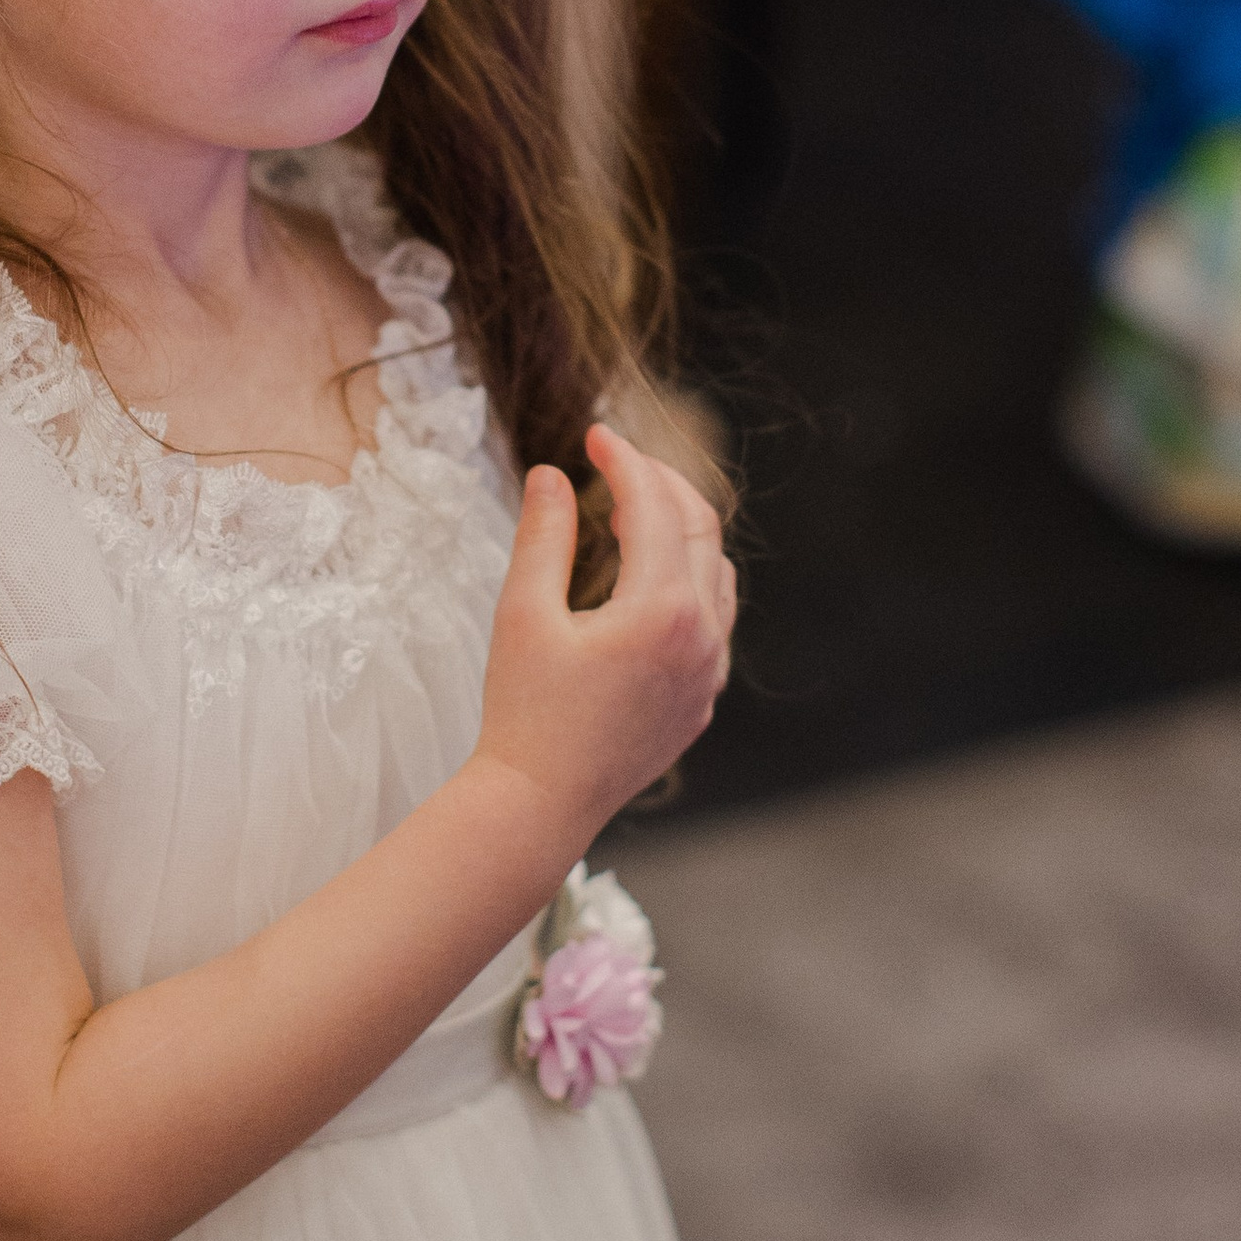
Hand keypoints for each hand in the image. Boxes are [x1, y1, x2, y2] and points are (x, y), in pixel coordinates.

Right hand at [477, 422, 734, 844]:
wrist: (541, 804)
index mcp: (662, 609)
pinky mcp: (703, 698)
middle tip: (614, 460)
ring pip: (717, 572)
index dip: (624, 460)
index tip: (593, 435)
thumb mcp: (523, 614)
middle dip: (660, 483)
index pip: (655, 506)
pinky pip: (715, 619)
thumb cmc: (524, 712)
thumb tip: (553, 474)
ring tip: (626, 512)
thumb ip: (545, 536)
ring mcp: (710, 671)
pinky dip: (689, 579)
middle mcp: (702, 636)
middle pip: (701, 527)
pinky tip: (646, 579)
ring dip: (680, 530)